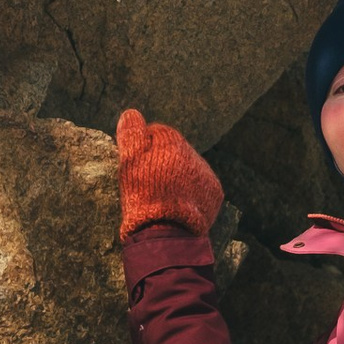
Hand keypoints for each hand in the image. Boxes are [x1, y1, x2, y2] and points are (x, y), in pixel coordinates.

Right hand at [116, 109, 224, 240]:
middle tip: (147, 181)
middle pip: (174, 151)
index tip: (135, 163)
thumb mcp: (129, 162)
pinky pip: (200, 186)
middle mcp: (193, 153)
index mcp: (172, 141)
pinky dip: (190, 191)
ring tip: (162, 195)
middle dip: (162, 162)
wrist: (166, 230)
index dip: (144, 147)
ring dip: (178, 176)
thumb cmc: (142, 194)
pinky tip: (177, 203)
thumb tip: (131, 113)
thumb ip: (131, 135)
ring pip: (188, 169)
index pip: (157, 133)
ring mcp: (206, 174)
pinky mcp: (214, 194)